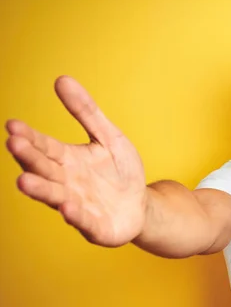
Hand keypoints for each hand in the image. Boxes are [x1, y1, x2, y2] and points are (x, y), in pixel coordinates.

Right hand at [5, 76, 146, 246]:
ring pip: (56, 196)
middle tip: (14, 143)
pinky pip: (84, 221)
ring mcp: (79, 206)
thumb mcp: (109, 137)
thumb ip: (86, 112)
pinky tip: (67, 206)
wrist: (142, 205)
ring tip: (24, 180)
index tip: (12, 125)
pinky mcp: (96, 227)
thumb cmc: (121, 172)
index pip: (44, 146)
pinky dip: (75, 214)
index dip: (29, 137)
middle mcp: (67, 183)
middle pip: (44, 169)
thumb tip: (62, 79)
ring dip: (41, 190)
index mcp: (67, 160)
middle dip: (29, 158)